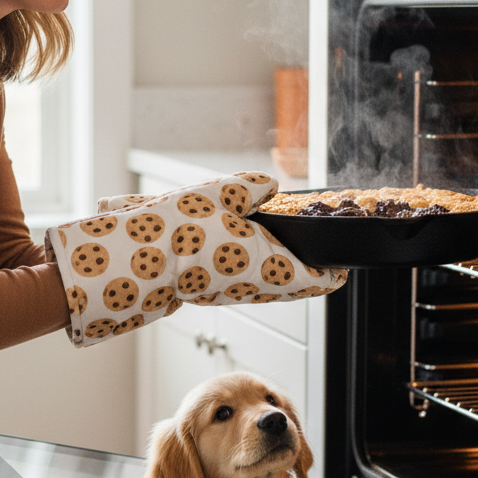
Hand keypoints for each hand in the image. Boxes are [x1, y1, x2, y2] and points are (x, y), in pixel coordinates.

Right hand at [46, 173, 347, 346]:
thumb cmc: (179, 228)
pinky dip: (258, 266)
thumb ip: (253, 187)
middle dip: (310, 265)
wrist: (134, 259)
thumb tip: (271, 186)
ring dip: (283, 266)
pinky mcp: (211, 290)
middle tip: (317, 245)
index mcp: (269, 266)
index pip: (320, 280)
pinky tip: (249, 243)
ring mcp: (231, 291)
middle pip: (297, 284)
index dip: (335, 269)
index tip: (343, 258)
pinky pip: (247, 282)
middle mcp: (254, 286)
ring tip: (286, 240)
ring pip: (271, 284)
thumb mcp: (224, 192)